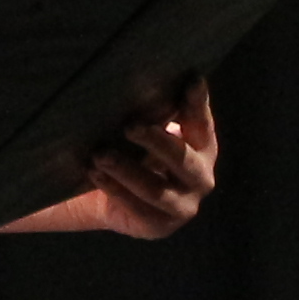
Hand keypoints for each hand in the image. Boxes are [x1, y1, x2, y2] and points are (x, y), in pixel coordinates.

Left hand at [41, 78, 219, 240]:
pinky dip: (115, 190)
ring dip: (127, 171)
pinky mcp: (159, 226)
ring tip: (100, 154)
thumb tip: (152, 73)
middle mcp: (200, 177)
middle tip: (129, 125)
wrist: (113, 199)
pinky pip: (136, 209)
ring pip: (156, 190)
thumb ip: (157, 108)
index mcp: (202, 147)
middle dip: (156, 142)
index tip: (191, 80)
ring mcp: (183, 206)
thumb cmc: (134, 152)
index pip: (202, 123)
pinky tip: (95, 174)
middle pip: (183, 159)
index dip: (197, 103)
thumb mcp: (148, 128)